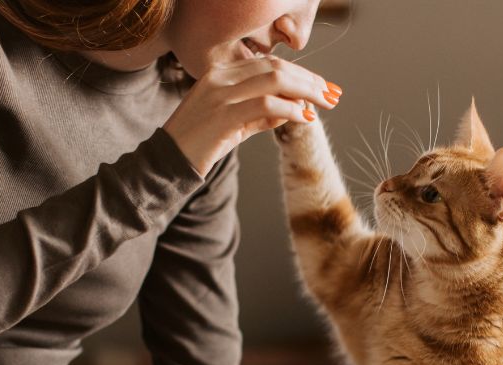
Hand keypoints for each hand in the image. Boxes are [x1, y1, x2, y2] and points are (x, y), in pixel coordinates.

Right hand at [163, 56, 340, 176]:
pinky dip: (290, 109)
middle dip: (309, 80)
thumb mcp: (234, 125)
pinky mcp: (223, 115)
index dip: (301, 73)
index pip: (268, 64)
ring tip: (325, 104)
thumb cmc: (202, 145)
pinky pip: (265, 105)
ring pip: (273, 80)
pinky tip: (305, 117)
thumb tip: (293, 110)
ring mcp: (220, 94)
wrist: (170, 162)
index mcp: (221, 73)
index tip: (323, 86)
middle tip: (333, 94)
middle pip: (275, 67)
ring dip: (305, 91)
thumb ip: (260, 115)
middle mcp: (220, 77)